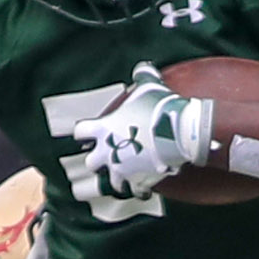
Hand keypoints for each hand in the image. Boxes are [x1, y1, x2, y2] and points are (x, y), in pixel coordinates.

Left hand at [76, 61, 212, 197]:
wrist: (179, 131)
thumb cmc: (161, 107)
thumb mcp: (149, 86)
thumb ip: (142, 76)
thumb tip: (143, 67)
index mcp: (103, 129)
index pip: (80, 132)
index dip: (83, 133)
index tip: (87, 134)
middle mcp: (107, 152)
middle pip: (91, 163)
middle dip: (98, 161)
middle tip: (107, 157)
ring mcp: (121, 169)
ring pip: (109, 183)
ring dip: (115, 180)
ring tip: (123, 179)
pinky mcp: (137, 182)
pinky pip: (134, 192)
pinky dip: (138, 191)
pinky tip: (144, 190)